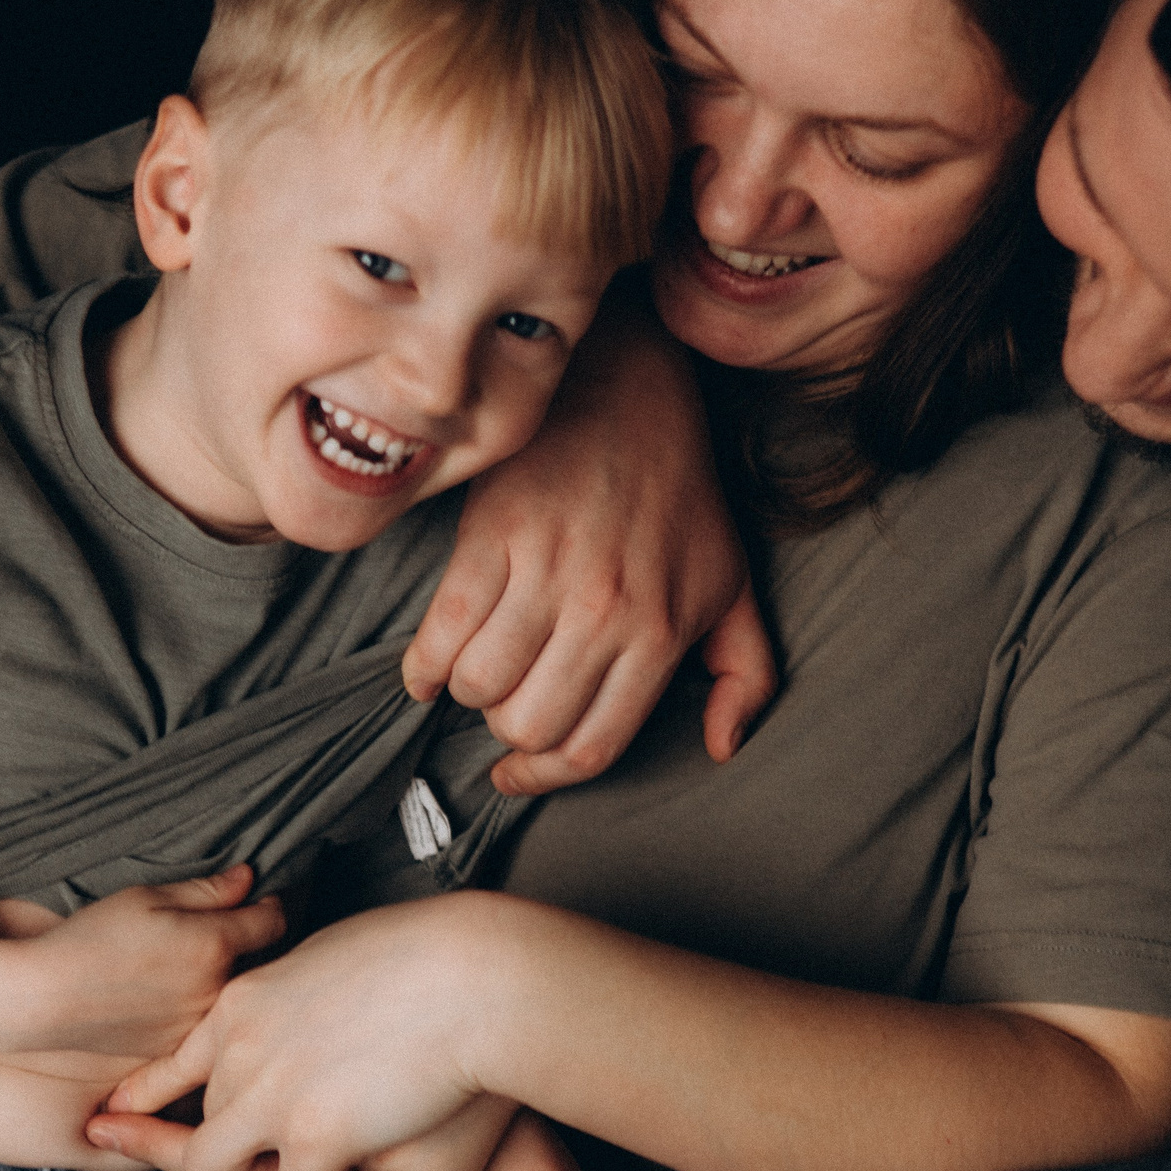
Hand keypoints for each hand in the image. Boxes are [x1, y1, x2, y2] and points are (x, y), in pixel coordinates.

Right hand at [0, 867, 284, 1057]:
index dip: (268, 907)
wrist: (39, 1000)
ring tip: (188, 969)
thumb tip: (248, 881)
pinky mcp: (174, 1054)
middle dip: (249, 948)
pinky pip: (202, 1029)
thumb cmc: (89, 940)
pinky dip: (197, 1014)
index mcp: (215, 945)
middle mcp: (215, 991)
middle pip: (256, 964)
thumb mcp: (146, 897)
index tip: (260, 903)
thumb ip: (207, 891)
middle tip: (225, 934)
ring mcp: (196, 1028)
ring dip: (224, 983)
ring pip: (230, 1000)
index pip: (272, 923)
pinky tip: (167, 1001)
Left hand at [94, 894, 503, 1170]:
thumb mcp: (334, 954)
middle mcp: (242, 1050)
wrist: (473, 975)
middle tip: (262, 1162)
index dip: (146, 1099)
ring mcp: (272, 1096)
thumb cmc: (429, 954)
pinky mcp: (315, 1137)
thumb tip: (302, 1004)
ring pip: (224, 1167)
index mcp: (246, 1003)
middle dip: (225, 1149)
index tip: (116, 1120)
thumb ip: (299, 991)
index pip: (176, 1064)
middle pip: (203, 1122)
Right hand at [402, 304, 776, 795]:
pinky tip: (430, 668)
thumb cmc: (680, 500)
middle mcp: (604, 611)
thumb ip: (746, 674)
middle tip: (509, 705)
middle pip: (529, 724)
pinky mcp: (492, 538)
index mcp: (661, 632)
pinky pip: (441, 633)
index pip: (592, 745)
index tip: (515, 776)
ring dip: (471, 693)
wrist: (629, 394)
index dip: (545, 777)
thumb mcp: (733, 587)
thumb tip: (724, 748)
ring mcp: (545, 573)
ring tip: (482, 672)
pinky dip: (424, 666)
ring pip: (480, 685)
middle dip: (510, 731)